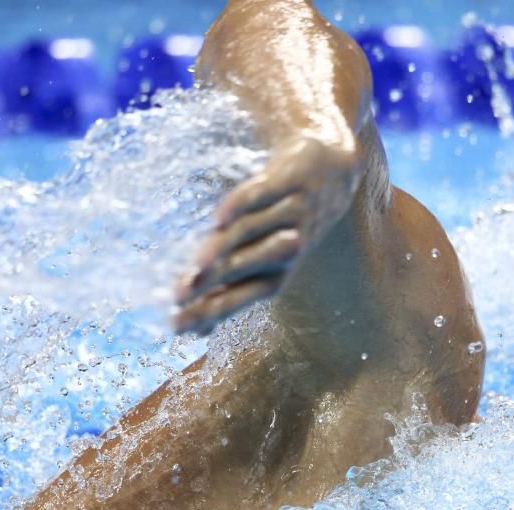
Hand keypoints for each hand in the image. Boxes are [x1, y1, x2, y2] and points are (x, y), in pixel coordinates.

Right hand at [173, 137, 359, 334]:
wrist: (336, 170)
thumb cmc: (287, 225)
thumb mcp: (265, 261)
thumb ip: (231, 290)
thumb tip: (197, 334)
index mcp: (280, 270)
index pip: (243, 295)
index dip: (212, 309)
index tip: (177, 324)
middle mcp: (288, 246)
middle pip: (246, 267)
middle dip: (214, 283)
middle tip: (179, 296)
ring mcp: (290, 212)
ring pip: (252, 232)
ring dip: (223, 250)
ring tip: (195, 266)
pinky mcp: (289, 180)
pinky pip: (262, 195)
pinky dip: (240, 206)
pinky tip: (218, 220)